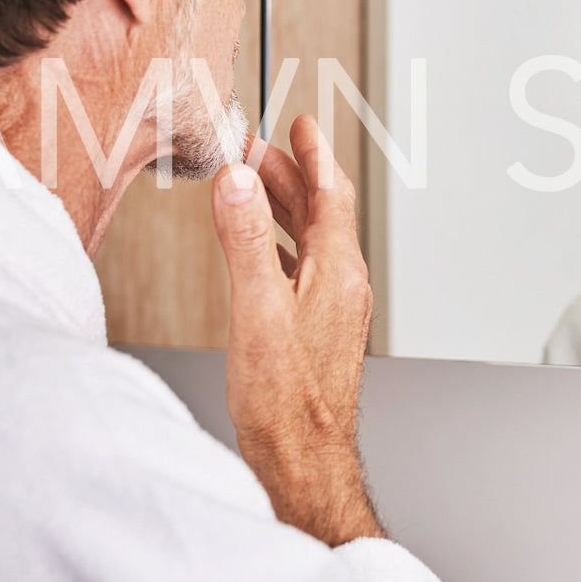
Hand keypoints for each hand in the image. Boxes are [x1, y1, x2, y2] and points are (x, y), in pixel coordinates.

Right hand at [209, 114, 383, 545]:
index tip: (303, 123)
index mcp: (337, 271)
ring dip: (280, 207)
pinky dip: (276, 244)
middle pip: (319, 212)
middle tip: (258, 147)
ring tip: (250, 185)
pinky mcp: (316, 328)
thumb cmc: (286, 399)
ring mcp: (332, 307)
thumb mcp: (257, 308)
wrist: (301, 458)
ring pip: (309, 239)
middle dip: (289, 175)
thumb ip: (244, 241)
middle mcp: (342, 285)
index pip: (330, 195)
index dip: (314, 155)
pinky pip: (299, 267)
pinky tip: (255, 249)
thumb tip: (238, 181)